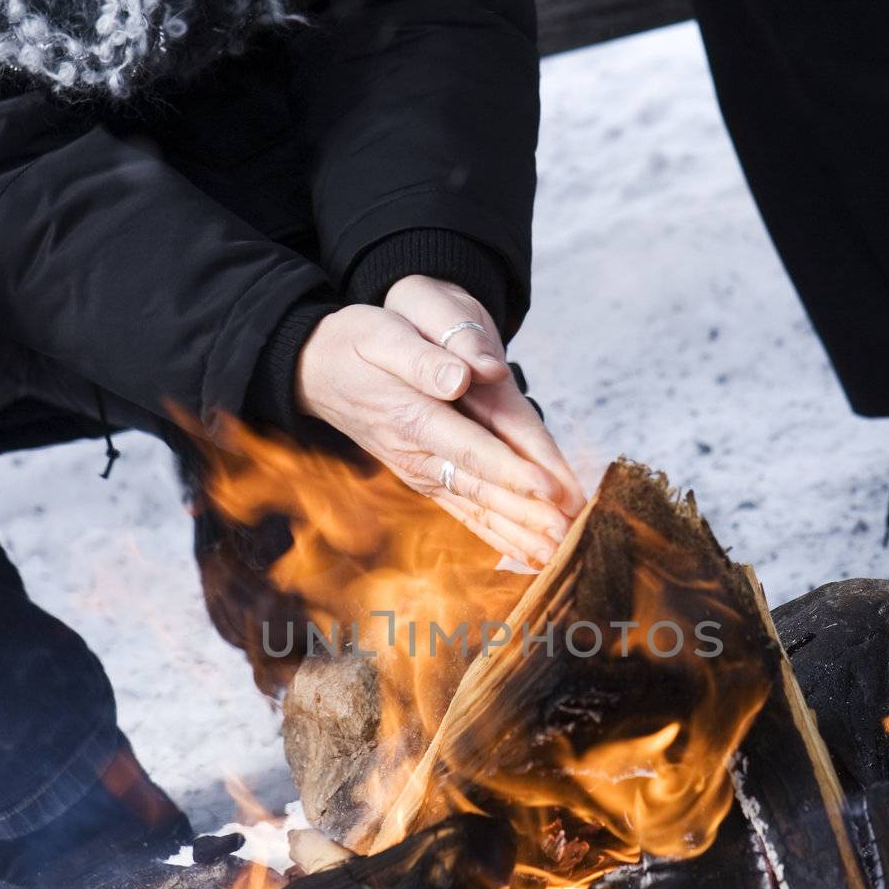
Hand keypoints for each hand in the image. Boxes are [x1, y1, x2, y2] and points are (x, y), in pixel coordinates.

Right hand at [295, 304, 580, 567]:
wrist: (318, 371)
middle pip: (482, 489)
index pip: (472, 449)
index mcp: (414, 416)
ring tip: (558, 554)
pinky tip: (526, 554)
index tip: (550, 491)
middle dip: (527, 515)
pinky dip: (497, 535)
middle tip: (570, 536)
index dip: (512, 471)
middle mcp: (418, 454)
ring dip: (518, 534)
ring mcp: (422, 471)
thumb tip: (462, 376)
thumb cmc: (357, 344)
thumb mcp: (383, 333)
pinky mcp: (427, 479)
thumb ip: (423, 358)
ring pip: (477, 507)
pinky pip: (466, 512)